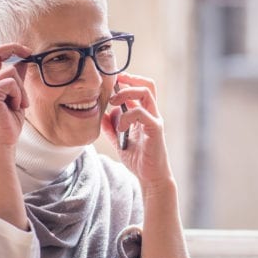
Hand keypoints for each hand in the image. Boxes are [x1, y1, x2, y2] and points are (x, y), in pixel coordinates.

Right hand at [0, 44, 32, 149]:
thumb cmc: (9, 121)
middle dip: (13, 48)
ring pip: (11, 71)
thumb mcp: (16, 95)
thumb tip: (24, 60)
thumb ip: (16, 78)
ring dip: (21, 89)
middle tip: (29, 53)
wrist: (3, 141)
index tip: (26, 51)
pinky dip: (19, 95)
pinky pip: (12, 83)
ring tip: (18, 104)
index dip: (9, 48)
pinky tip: (15, 107)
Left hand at [102, 72, 172, 187]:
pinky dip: (127, 116)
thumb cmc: (138, 159)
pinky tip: (120, 128)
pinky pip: (142, 113)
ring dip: (126, 94)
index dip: (128, 80)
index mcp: (145, 114)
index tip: (113, 81)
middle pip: (147, 85)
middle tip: (113, 89)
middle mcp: (152, 114)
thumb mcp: (119, 140)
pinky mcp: (155, 129)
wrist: (150, 177)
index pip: (141, 88)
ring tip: (113, 103)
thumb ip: (111, 127)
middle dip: (129, 81)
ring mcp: (155, 121)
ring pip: (146, 93)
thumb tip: (102, 113)